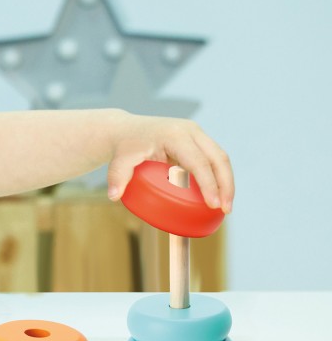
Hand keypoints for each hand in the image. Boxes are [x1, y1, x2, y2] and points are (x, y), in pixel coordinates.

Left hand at [105, 115, 233, 212]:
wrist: (126, 130)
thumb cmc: (125, 146)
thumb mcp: (120, 160)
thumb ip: (117, 176)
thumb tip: (114, 196)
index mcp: (175, 135)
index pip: (198, 161)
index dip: (208, 183)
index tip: (213, 204)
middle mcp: (190, 131)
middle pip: (217, 158)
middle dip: (225, 185)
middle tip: (225, 210)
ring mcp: (196, 134)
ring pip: (220, 157)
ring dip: (227, 182)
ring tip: (225, 207)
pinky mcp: (198, 140)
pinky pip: (214, 158)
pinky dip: (219, 176)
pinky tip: (218, 195)